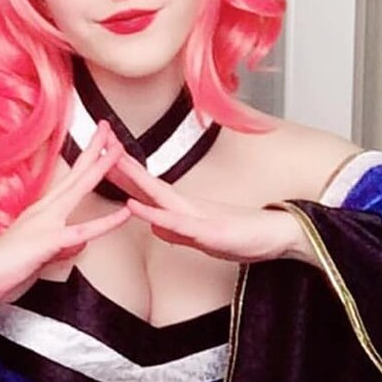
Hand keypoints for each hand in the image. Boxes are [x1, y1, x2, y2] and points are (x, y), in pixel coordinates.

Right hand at [0, 122, 130, 306]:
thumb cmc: (1, 268)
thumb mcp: (38, 254)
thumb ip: (61, 247)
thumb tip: (79, 244)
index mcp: (41, 211)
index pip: (69, 180)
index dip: (86, 160)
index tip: (100, 143)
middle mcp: (44, 211)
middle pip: (76, 175)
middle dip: (95, 149)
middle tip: (109, 128)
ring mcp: (45, 223)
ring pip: (79, 190)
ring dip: (101, 168)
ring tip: (119, 151)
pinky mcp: (48, 242)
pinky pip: (84, 230)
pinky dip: (107, 222)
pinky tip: (125, 213)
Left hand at [111, 152, 316, 265]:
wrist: (283, 237)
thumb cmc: (248, 236)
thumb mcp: (204, 238)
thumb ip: (179, 231)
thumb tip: (155, 227)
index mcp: (185, 210)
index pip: (147, 188)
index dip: (124, 173)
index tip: (101, 157)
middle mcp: (188, 208)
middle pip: (147, 184)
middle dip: (121, 166)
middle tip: (97, 143)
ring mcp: (198, 218)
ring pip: (157, 197)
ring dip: (132, 181)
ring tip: (109, 163)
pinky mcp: (209, 232)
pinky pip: (175, 223)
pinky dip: (153, 214)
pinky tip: (135, 208)